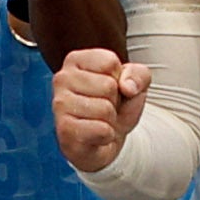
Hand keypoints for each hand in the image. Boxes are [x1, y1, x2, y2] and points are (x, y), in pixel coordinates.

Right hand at [53, 48, 148, 174]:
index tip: (111, 89)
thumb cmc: (117, 106)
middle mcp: (62, 78)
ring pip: (104, 109)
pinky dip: (106, 135)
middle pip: (108, 86)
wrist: (106, 140)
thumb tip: (127, 87)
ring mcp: (60, 104)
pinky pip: (101, 129)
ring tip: (100, 121)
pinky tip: (96, 135)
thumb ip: (139, 75)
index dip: (120, 79)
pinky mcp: (64, 129)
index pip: (110, 62)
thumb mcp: (135, 84)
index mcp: (76, 60)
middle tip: (105, 107)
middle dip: (114, 101)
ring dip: (110, 120)